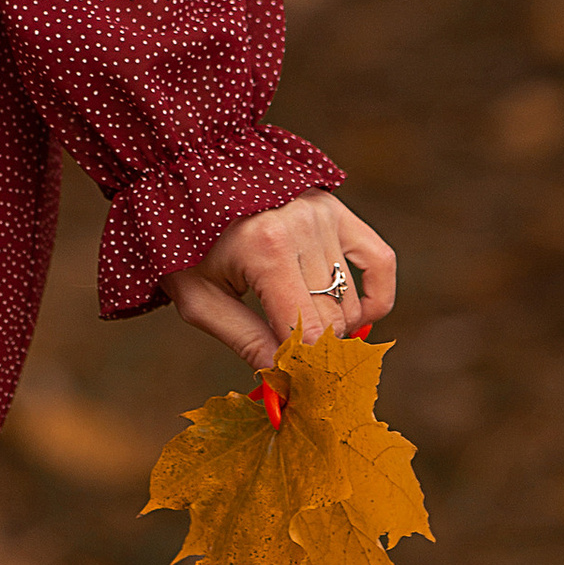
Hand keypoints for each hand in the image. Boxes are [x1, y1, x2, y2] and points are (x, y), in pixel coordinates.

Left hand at [165, 194, 396, 370]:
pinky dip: (374, 297)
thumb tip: (289, 385)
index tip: (284, 381)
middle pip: (331, 323)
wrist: (183, 179)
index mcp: (265, 248)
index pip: (307, 336)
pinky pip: (380, 261)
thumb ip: (246, 342)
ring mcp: (322, 212)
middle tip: (281, 351)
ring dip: (329, 325)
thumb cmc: (185, 243)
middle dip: (309, 349)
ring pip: (350, 302)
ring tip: (290, 321)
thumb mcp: (200, 299)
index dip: (299, 368)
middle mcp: (301, 225)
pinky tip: (354, 315)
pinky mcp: (335, 207)